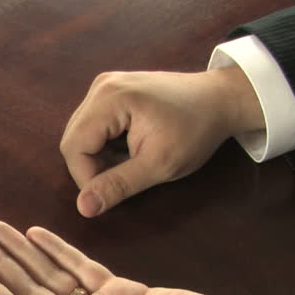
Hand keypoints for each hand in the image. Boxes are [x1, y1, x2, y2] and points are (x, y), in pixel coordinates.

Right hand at [60, 67, 264, 216]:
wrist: (220, 99)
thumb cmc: (196, 131)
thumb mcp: (159, 165)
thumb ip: (118, 185)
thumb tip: (83, 208)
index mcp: (110, 98)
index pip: (74, 147)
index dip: (86, 177)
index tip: (112, 192)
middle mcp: (100, 87)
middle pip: (73, 138)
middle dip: (92, 166)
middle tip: (124, 177)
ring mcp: (105, 85)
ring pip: (81, 133)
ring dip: (99, 156)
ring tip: (131, 161)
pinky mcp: (111, 90)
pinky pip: (93, 124)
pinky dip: (105, 144)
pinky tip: (129, 147)